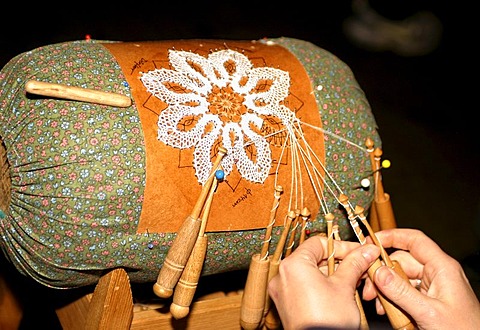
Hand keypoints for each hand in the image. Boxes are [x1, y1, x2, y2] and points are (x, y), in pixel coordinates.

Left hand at [268, 234, 379, 328]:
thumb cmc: (327, 321)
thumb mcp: (345, 287)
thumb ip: (355, 263)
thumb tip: (367, 250)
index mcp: (293, 265)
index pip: (319, 243)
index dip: (342, 246)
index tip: (360, 252)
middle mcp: (282, 275)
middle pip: (315, 258)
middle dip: (340, 262)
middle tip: (361, 266)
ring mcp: (283, 291)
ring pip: (311, 274)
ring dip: (334, 275)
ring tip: (355, 281)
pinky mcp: (287, 305)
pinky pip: (305, 287)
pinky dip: (323, 287)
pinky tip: (342, 293)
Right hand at [363, 228, 479, 328]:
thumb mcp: (429, 312)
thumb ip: (401, 291)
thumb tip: (378, 272)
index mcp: (442, 268)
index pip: (414, 240)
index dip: (391, 236)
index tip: (370, 242)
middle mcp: (437, 274)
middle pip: (402, 262)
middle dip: (382, 273)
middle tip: (368, 287)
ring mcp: (433, 288)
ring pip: (401, 278)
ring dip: (386, 289)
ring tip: (378, 304)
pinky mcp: (428, 300)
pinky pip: (405, 293)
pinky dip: (393, 299)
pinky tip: (387, 310)